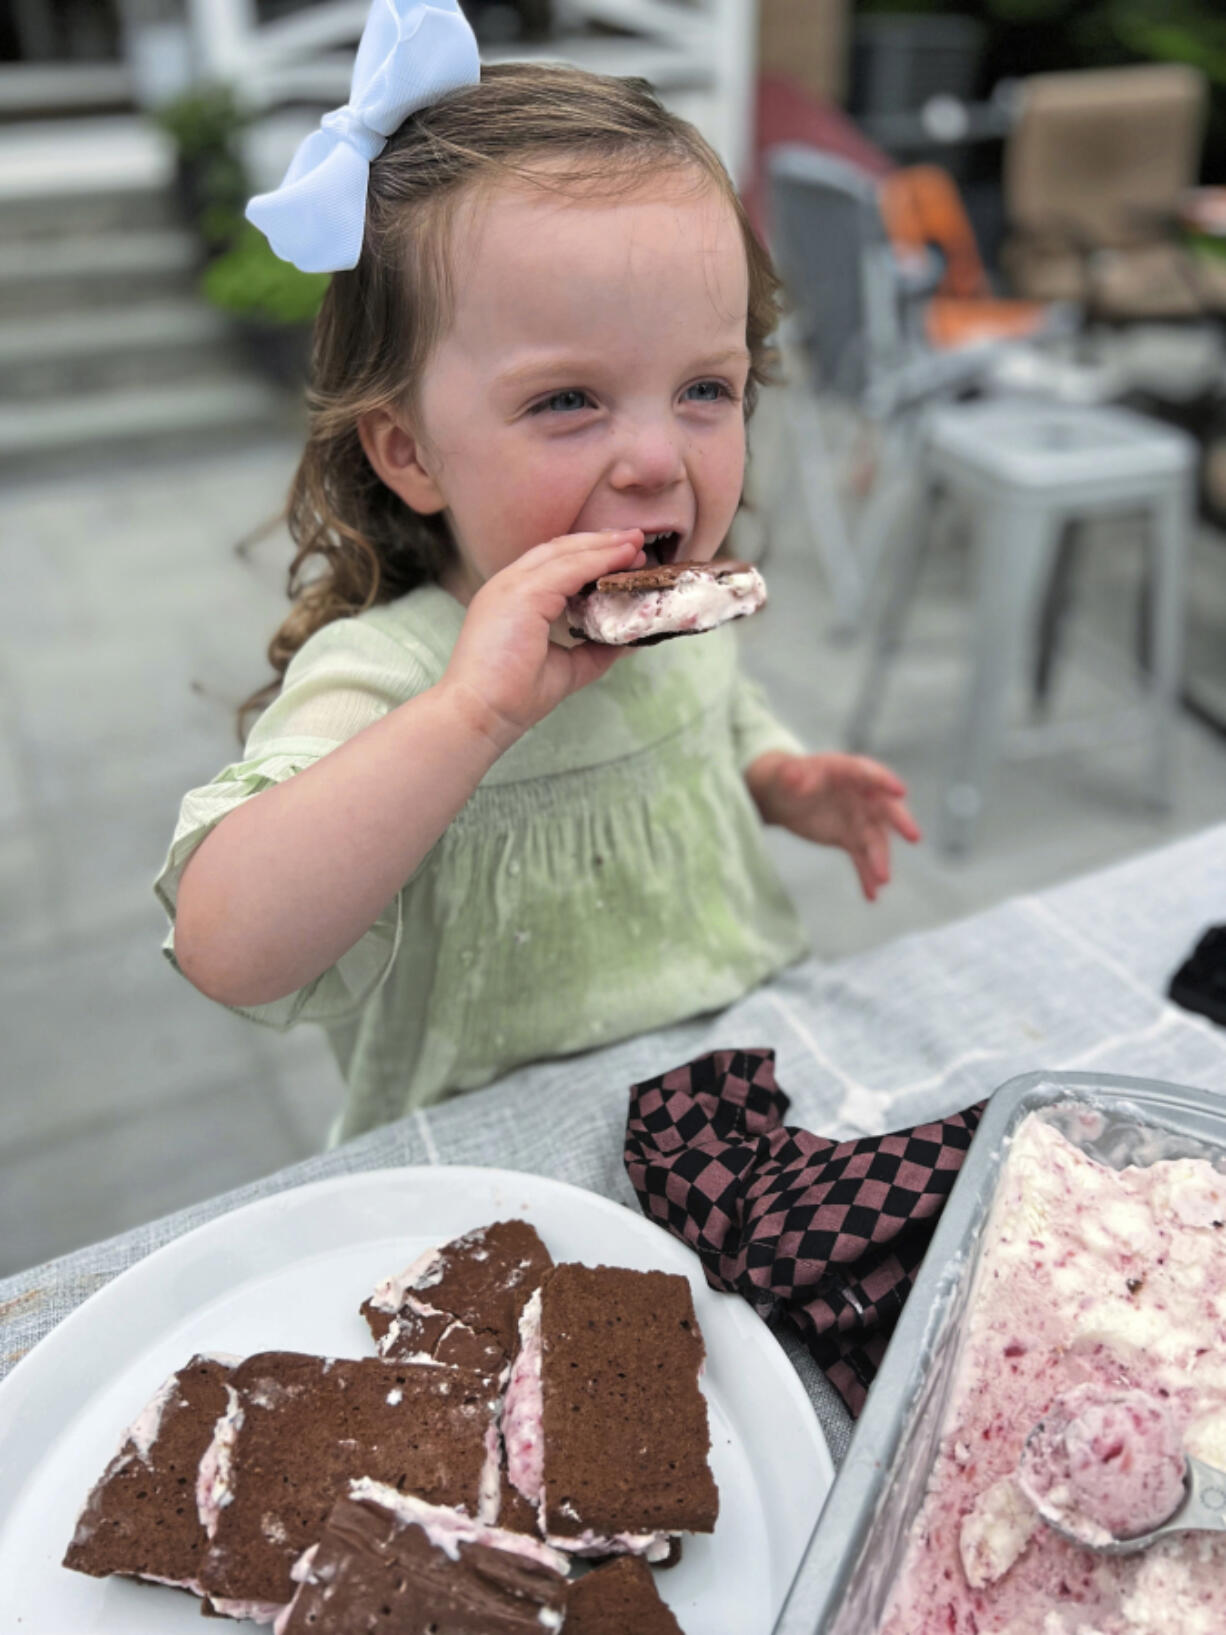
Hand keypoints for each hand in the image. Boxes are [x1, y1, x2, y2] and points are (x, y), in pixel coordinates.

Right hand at [440, 530, 644, 750]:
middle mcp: (508, 585)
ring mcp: (511, 586)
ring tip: (636, 543)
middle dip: (600, 541)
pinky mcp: (521, 594)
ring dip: (603, 545)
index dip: (589, 555)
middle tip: (636, 538)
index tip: (624, 554)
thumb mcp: (566, 668)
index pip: (553, 564)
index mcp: (512, 599)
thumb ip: (594, 650)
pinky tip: (624, 557)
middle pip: (559, 549)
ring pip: (564, 552)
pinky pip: (568, 568)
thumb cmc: (513, 698)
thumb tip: (630, 640)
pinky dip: (599, 560)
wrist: (481, 714)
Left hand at [749, 751, 921, 900]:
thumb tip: (795, 778)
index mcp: (846, 770)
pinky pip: (862, 858)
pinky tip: (871, 895)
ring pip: (875, 840)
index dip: (884, 781)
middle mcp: (861, 795)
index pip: (868, 773)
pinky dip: (866, 875)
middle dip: (900, 821)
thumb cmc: (786, 777)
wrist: (783, 797)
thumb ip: (791, 775)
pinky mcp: (851, 838)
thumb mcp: (784, 774)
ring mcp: (858, 818)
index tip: (900, 791)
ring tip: (881, 880)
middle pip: (885, 807)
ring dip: (880, 859)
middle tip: (913, 837)